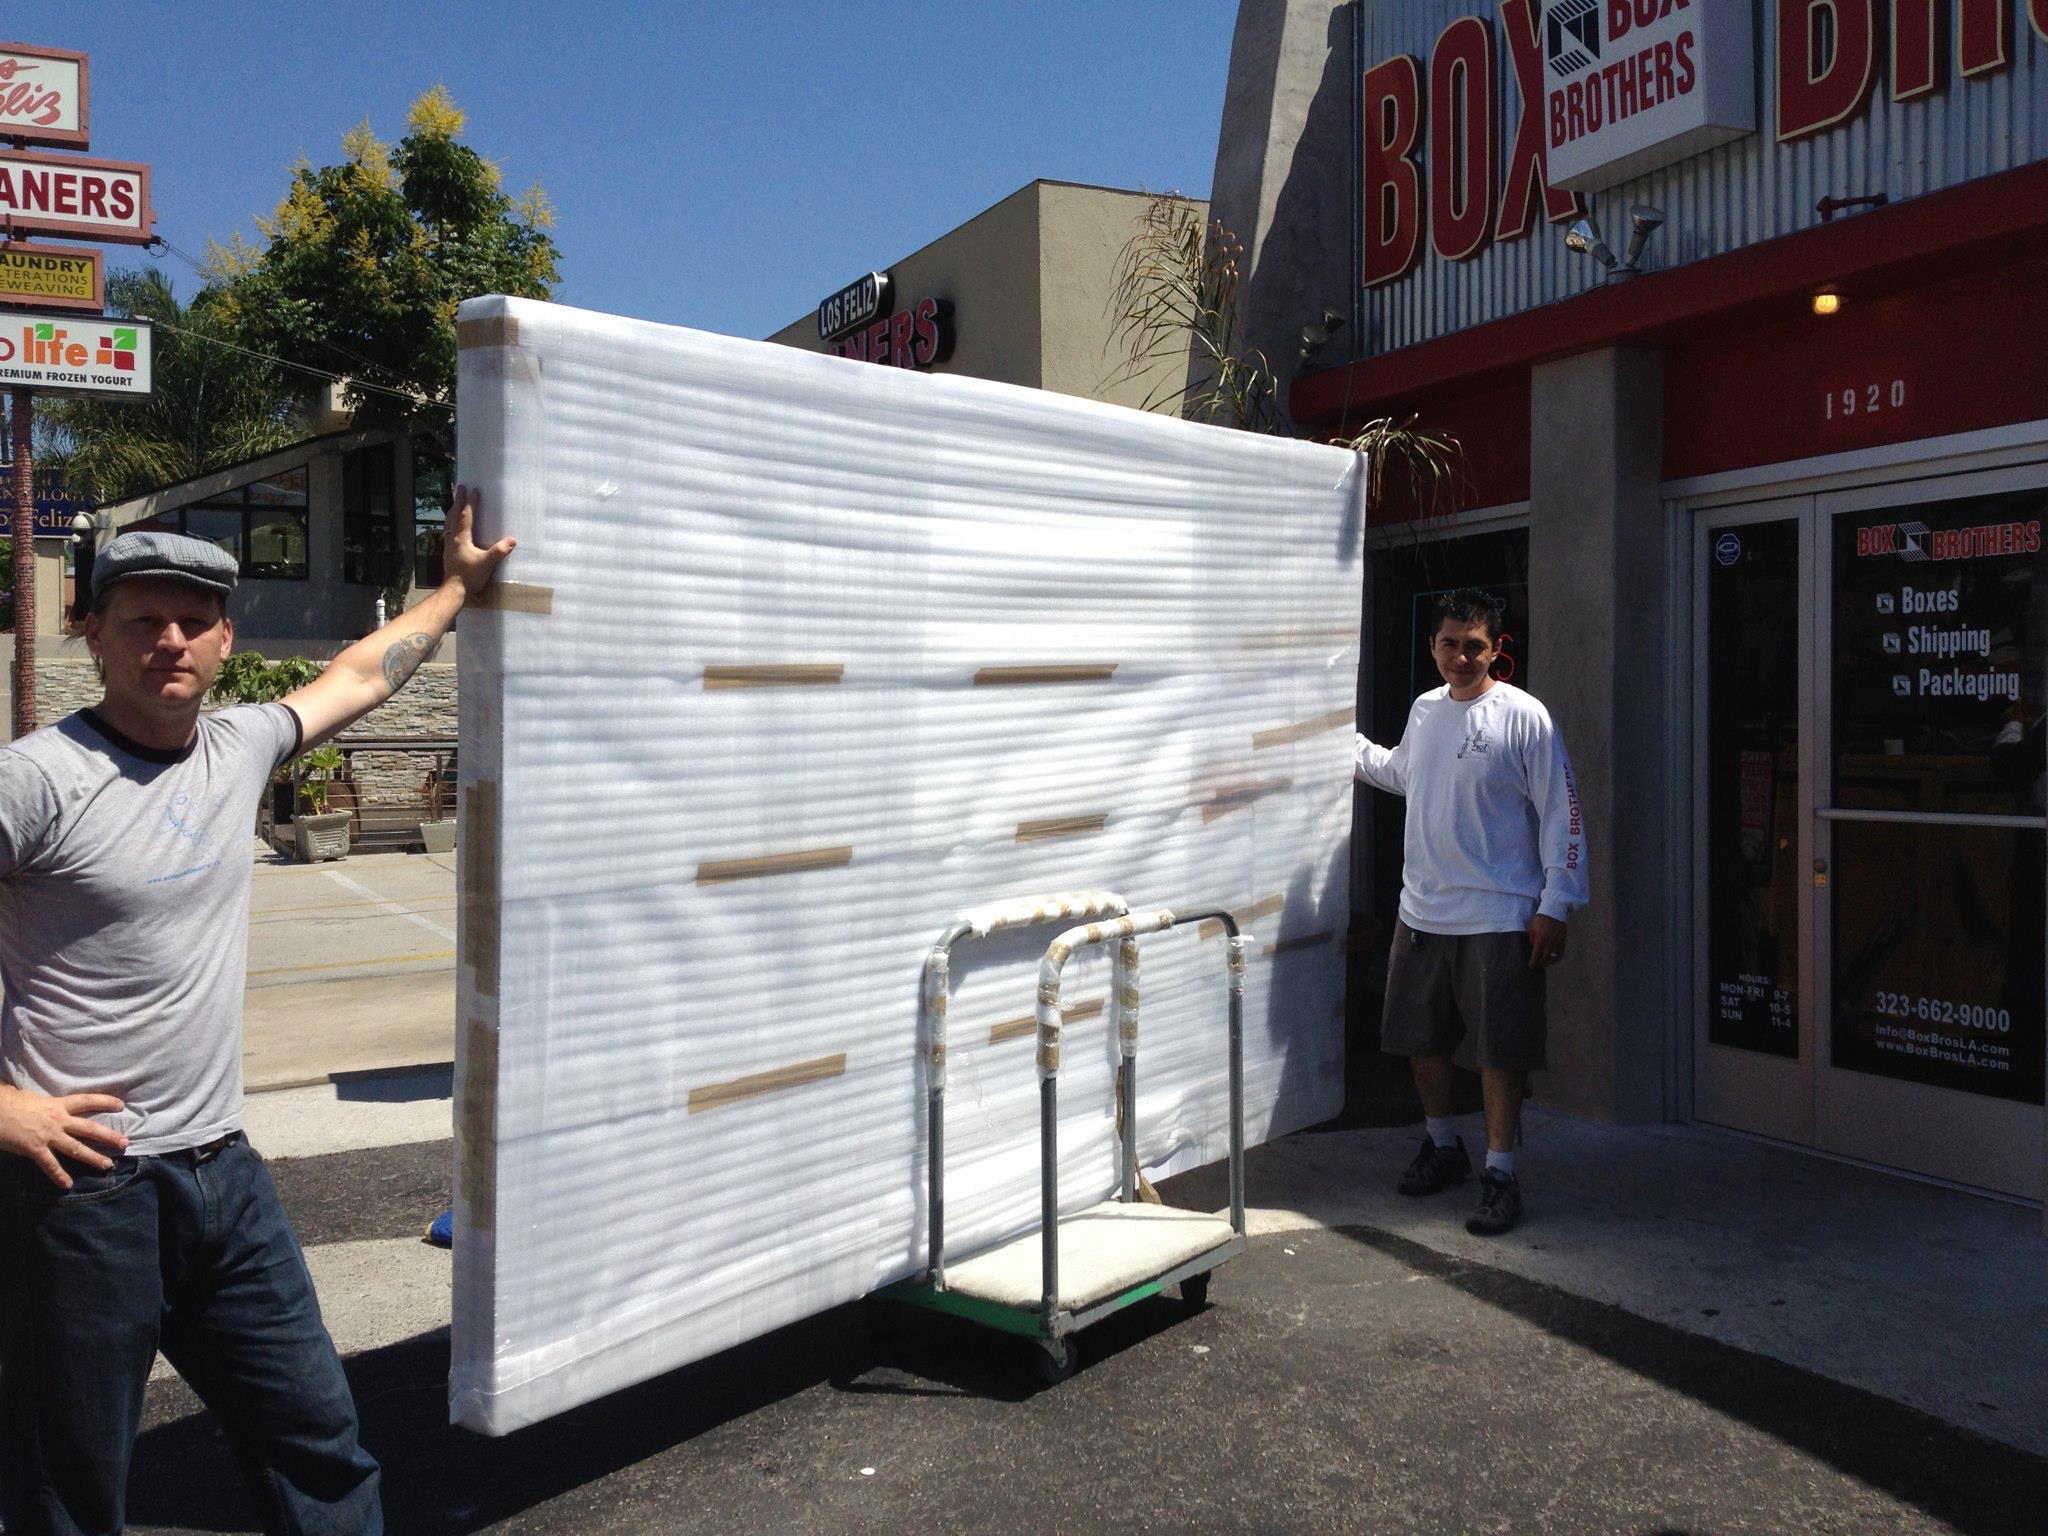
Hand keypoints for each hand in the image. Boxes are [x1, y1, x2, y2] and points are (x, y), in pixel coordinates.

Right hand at [0, 1085, 128, 1189]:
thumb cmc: (9, 1102)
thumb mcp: (32, 1098)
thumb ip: (44, 1104)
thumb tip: (46, 1104)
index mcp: (58, 1105)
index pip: (87, 1100)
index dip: (105, 1101)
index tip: (121, 1105)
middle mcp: (58, 1120)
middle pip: (89, 1128)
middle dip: (109, 1136)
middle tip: (125, 1143)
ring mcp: (48, 1136)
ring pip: (76, 1148)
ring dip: (93, 1158)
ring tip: (108, 1165)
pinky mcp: (35, 1149)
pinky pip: (50, 1165)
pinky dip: (58, 1175)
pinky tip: (67, 1185)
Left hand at [440, 485, 517, 598]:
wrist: (454, 591)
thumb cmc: (470, 576)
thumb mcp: (487, 564)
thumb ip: (499, 551)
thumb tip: (512, 540)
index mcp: (461, 538)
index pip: (466, 516)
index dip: (470, 503)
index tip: (474, 490)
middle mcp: (452, 539)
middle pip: (454, 515)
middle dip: (458, 501)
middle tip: (460, 488)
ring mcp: (448, 546)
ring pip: (449, 523)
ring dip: (452, 511)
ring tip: (455, 504)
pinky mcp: (448, 553)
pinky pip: (448, 532)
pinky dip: (451, 524)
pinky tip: (452, 528)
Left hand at [1527, 914, 1566, 969]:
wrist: (1553, 911)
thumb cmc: (1540, 920)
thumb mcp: (1531, 929)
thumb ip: (1531, 940)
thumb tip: (1532, 949)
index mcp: (1540, 939)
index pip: (1536, 955)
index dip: (1533, 963)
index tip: (1531, 966)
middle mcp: (1549, 942)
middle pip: (1545, 958)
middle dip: (1540, 964)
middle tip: (1537, 965)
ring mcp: (1557, 942)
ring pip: (1554, 957)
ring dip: (1549, 962)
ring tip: (1544, 963)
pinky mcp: (1563, 940)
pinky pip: (1561, 953)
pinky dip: (1557, 958)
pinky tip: (1553, 960)